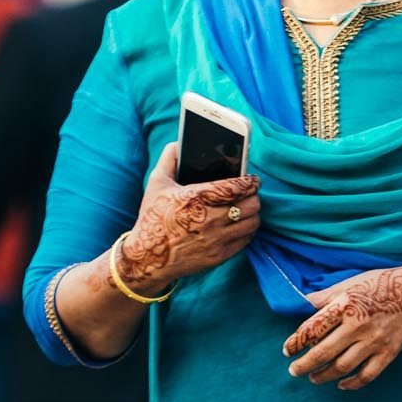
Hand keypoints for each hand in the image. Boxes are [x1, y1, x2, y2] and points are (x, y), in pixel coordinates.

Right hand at [112, 143, 260, 290]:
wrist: (148, 258)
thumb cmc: (152, 217)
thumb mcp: (157, 184)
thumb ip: (169, 160)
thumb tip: (179, 144)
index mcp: (195, 198)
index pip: (235, 187)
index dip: (250, 182)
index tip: (253, 179)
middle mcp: (209, 220)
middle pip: (250, 205)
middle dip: (254, 196)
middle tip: (251, 193)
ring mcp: (216, 240)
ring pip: (252, 223)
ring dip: (254, 213)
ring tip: (249, 207)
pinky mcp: (219, 256)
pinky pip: (246, 240)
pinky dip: (248, 230)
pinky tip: (242, 225)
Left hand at [282, 264, 401, 390]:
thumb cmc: (379, 285)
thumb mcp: (350, 283)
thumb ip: (325, 296)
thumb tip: (301, 302)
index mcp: (345, 305)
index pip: (312, 328)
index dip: (296, 342)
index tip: (287, 351)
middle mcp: (358, 324)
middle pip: (323, 352)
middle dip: (304, 365)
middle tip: (294, 371)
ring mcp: (374, 341)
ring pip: (342, 367)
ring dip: (324, 376)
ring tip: (313, 378)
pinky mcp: (388, 353)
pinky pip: (367, 375)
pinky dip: (352, 383)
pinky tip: (341, 384)